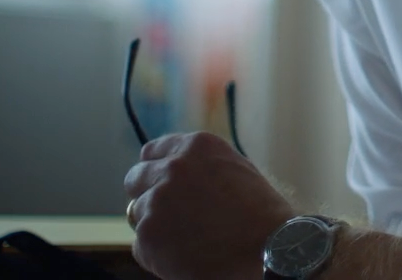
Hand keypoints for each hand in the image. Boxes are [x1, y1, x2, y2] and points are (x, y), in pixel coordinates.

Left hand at [125, 131, 295, 279]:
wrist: (266, 249)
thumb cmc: (260, 214)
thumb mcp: (234, 170)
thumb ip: (201, 165)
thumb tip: (171, 172)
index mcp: (196, 146)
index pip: (151, 151)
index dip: (155, 170)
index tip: (159, 184)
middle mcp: (173, 168)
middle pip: (135, 178)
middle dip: (146, 194)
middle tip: (167, 214)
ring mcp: (157, 201)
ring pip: (138, 213)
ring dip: (155, 225)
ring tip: (187, 238)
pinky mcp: (148, 235)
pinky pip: (141, 245)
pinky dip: (157, 253)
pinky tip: (185, 254)